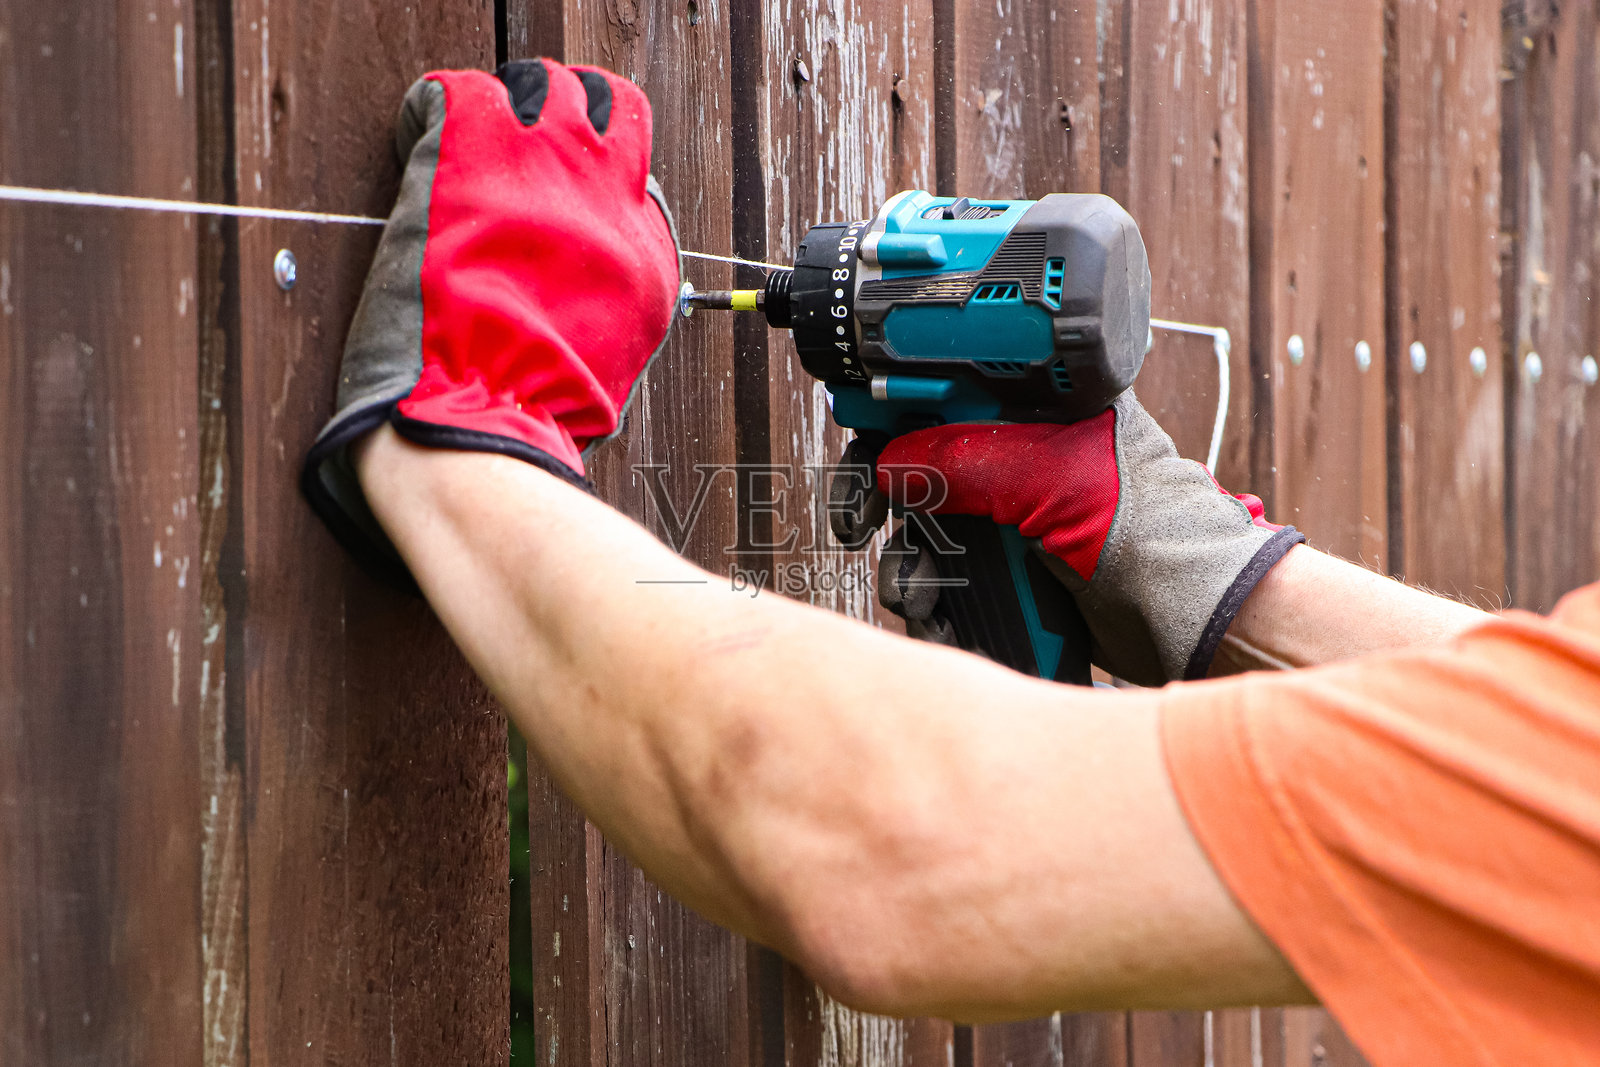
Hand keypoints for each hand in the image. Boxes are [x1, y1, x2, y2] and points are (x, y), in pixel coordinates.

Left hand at [302, 59, 678, 586]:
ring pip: (535, 83)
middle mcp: (605, 196)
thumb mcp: (615, 355)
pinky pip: (451, 92)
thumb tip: (595, 271)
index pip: (633, 170)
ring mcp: (541, 169)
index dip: (594, 173)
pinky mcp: (471, 157)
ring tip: (471, 144)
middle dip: (563, 116)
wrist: (485, 418)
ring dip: (503, 107)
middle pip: (602, 104)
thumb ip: (614, 295)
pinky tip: (420, 143)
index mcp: (643, 247)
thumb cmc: (538, 409)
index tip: (559, 194)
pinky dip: (428, 111)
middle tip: (519, 149)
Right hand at [875, 392, 1303, 684]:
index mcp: (1037, 413)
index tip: (864, 452)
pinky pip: (951, 581)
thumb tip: (890, 462)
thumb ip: (964, 461)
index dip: (894, 422)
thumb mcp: (1051, 480)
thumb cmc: (1155, 533)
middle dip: (886, 503)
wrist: (1193, 619)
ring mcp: (1016, 521)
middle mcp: (1021, 462)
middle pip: (921, 470)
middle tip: (857, 526)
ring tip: (916, 592)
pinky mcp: (1015, 575)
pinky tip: (939, 615)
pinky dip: (934, 600)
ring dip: (908, 564)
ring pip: (927, 534)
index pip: (944, 398)